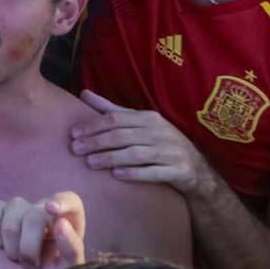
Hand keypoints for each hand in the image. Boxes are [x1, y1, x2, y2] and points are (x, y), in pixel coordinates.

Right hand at [0, 192, 84, 268]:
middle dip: (29, 247)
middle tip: (31, 265)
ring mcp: (19, 210)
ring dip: (11, 244)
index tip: (51, 209)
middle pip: (34, 215)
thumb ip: (72, 249)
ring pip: (13, 212)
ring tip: (16, 257)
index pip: (71, 201)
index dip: (61, 201)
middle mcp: (43, 211)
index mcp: (68, 223)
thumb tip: (61, 223)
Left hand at [70, 90, 213, 195]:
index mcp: (148, 118)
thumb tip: (83, 93)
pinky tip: (117, 175)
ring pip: (136, 154)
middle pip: (123, 136)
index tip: (73, 133)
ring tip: (91, 163)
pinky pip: (154, 172)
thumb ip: (111, 111)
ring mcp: (170, 152)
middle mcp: (160, 132)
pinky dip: (135, 173)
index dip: (93, 125)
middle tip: (75, 149)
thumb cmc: (159, 142)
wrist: (196, 168)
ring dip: (111, 158)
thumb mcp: (139, 123)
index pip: (116, 119)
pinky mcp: (178, 170)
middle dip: (97, 142)